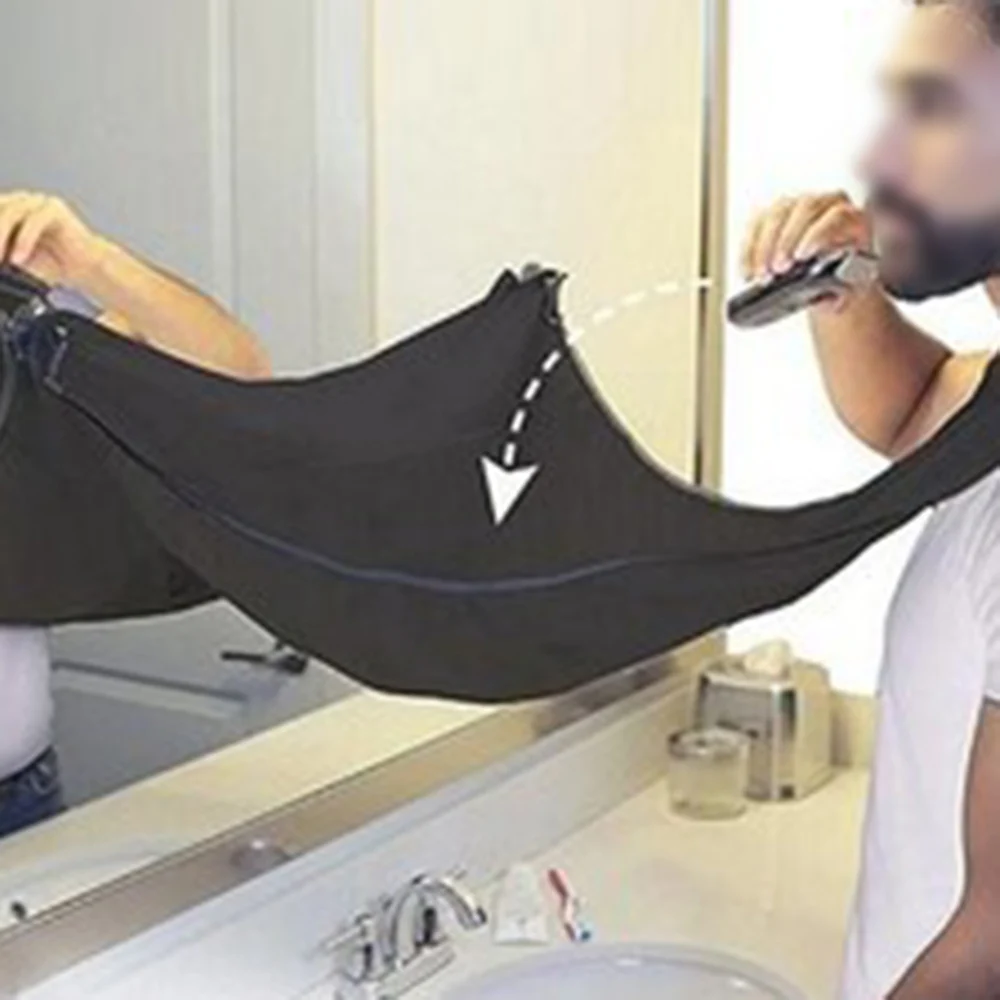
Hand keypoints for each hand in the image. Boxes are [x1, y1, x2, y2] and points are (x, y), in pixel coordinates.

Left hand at [0, 191, 106, 289]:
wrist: (87, 268)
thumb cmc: (52, 264)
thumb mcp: (14, 258)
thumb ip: (1, 250)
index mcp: (7, 209)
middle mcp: (20, 201)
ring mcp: (37, 202)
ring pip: (11, 214)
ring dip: (1, 238)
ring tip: (1, 260)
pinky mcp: (54, 208)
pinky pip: (34, 222)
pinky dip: (24, 242)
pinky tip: (19, 260)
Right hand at [740, 191, 872, 311]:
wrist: (832, 276)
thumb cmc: (843, 282)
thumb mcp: (846, 290)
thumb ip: (839, 292)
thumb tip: (822, 298)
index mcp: (854, 219)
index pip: (836, 216)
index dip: (817, 235)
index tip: (801, 257)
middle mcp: (828, 203)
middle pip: (804, 209)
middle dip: (786, 240)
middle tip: (776, 269)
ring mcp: (799, 204)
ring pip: (778, 212)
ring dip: (764, 244)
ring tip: (761, 274)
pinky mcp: (775, 213)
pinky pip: (757, 222)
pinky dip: (749, 248)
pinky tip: (748, 270)